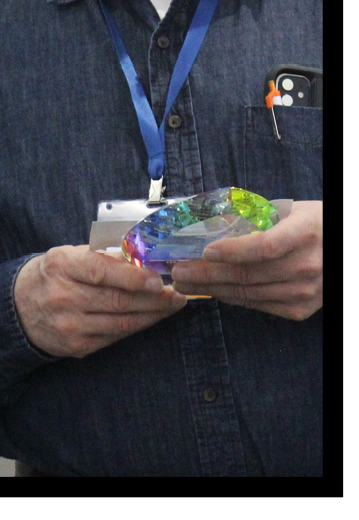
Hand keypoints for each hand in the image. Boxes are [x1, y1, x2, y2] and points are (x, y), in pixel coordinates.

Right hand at [13, 245, 188, 358]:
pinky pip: (115, 336)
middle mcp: (64, 296)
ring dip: (152, 315)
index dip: (132, 276)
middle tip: (177, 294)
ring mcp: (71, 325)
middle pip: (118, 300)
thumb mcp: (68, 255)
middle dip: (154, 299)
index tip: (158, 279)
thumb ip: (102, 257)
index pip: (100, 271)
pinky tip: (150, 319)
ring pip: (122, 322)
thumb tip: (141, 258)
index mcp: (61, 265)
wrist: (19, 309)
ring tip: (171, 307)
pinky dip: (136, 327)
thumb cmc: (51, 275)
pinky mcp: (77, 346)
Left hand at [169, 199, 321, 320]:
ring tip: (185, 282)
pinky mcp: (301, 309)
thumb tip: (205, 221)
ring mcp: (306, 292)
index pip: (265, 245)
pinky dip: (233, 298)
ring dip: (213, 289)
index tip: (204, 250)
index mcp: (304, 233)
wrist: (343, 251)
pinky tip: (213, 291)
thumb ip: (250, 216)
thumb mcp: (284, 209)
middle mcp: (307, 265)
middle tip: (178, 270)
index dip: (233, 250)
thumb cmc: (308, 223)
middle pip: (249, 273)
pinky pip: (260, 305)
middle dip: (206, 273)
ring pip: (250, 293)